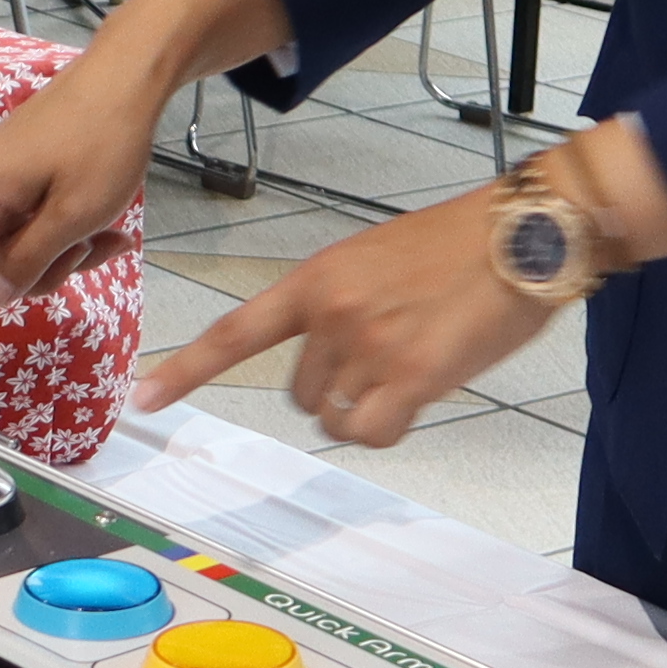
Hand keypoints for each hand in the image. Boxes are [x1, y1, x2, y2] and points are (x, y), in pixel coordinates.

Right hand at [0, 0, 301, 364]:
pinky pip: (22, 216)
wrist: (126, 74)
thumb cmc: (105, 142)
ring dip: (58, 250)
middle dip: (39, 270)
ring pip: (10, 244)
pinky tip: (104, 220)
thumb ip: (28, 260)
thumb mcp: (76, 214)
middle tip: (96, 246)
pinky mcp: (11, 164)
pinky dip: (58, 227)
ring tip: (109, 230)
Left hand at [146, 120, 666, 449]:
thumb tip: (334, 364)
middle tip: (389, 359)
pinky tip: (422, 394)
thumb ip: (339, 306)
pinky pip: (374, 433)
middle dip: (338, 391)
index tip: (144, 400)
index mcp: (316, 281)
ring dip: (369, 410)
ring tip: (414, 366)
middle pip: (301, 395)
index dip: (187, 371)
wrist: (522, 234)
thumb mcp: (375, 261)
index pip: (236, 332)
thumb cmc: (458, 246)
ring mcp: (369, 347)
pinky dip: (392, 427)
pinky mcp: (412, 377)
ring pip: (337, 419)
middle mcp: (331, 315)